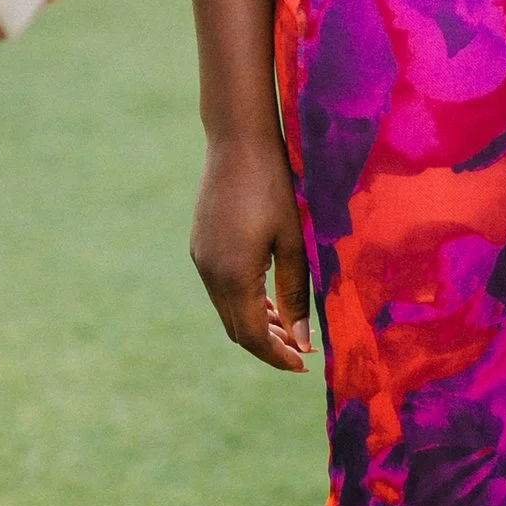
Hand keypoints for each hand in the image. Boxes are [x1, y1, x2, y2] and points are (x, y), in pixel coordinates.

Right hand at [192, 130, 312, 369]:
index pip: (252, 335)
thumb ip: (296, 294)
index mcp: (233, 275)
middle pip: (236, 329)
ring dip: (255, 324)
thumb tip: (302, 339)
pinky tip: (267, 299)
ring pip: (227, 310)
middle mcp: (209, 272)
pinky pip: (220, 289)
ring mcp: (201, 259)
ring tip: (288, 329)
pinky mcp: (200, 246)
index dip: (278, 355)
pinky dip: (243, 302)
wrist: (237, 142)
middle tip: (301, 351)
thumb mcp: (293, 242)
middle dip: (267, 345)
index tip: (304, 364)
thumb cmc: (275, 187)